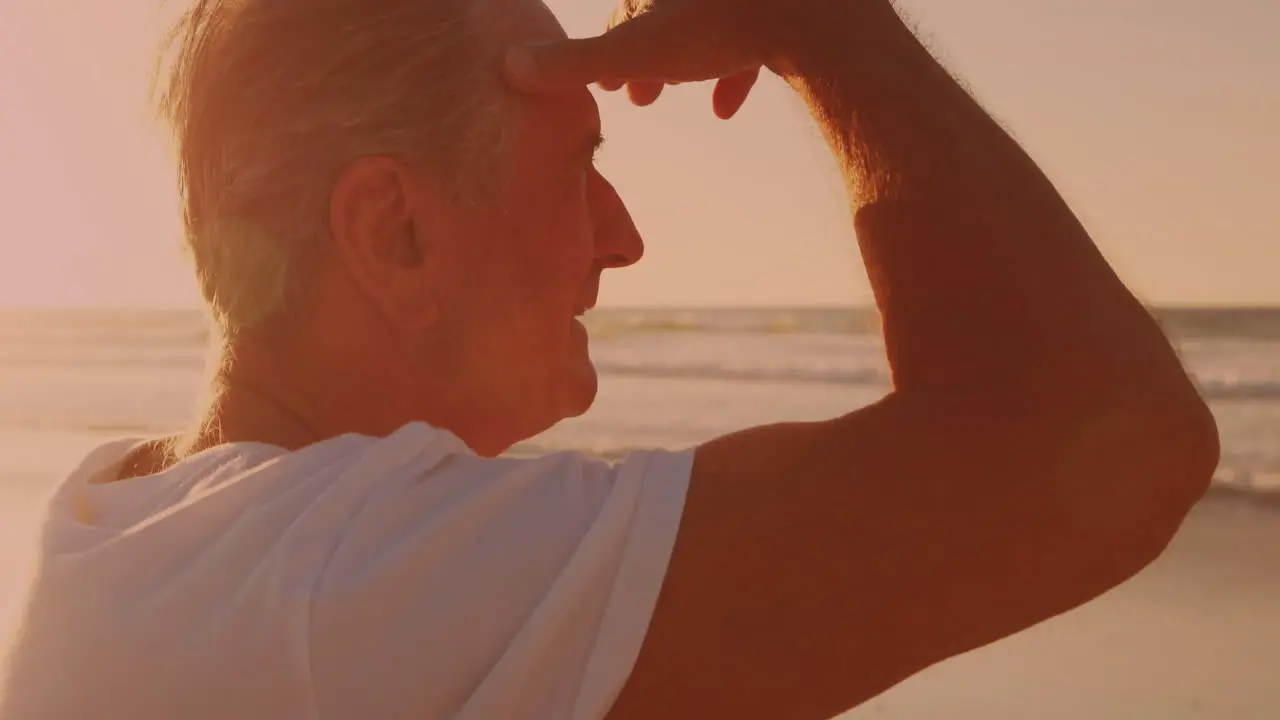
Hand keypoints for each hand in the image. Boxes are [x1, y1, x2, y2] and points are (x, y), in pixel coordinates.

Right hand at [504, 0, 819, 118]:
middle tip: (642, 96)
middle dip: (651, 55)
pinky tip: (725, 107)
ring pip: (708, 22)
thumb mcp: (637, 51)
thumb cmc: (722, 28)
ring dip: (688, 61)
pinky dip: (735, 66)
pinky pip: (756, 32)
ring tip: (676, 93)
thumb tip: (507, 66)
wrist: (816, 15)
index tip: (612, 86)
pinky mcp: (785, 8)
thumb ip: (574, 63)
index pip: (628, 9)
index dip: (613, 48)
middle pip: (666, 13)